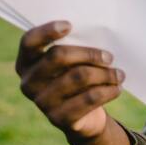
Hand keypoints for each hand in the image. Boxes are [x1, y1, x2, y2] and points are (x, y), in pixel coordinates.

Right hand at [16, 20, 124, 140]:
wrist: (83, 117)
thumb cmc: (76, 77)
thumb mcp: (71, 62)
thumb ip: (73, 47)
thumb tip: (96, 34)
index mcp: (26, 63)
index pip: (29, 41)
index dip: (47, 31)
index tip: (69, 25)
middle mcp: (28, 83)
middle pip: (58, 56)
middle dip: (89, 54)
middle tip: (109, 57)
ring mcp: (41, 102)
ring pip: (78, 76)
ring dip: (105, 74)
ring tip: (119, 74)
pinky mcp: (58, 119)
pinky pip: (88, 98)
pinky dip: (107, 91)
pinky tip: (117, 88)